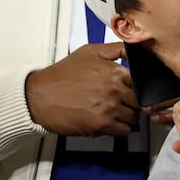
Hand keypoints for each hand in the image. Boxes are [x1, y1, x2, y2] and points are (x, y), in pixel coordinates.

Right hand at [25, 42, 139, 136]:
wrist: (38, 97)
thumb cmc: (60, 75)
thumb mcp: (89, 52)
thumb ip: (116, 49)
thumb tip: (134, 47)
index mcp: (114, 71)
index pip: (141, 83)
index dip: (136, 87)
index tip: (130, 90)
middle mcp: (114, 90)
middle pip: (139, 102)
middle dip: (133, 103)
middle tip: (123, 103)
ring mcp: (109, 108)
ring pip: (133, 118)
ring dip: (127, 117)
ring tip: (114, 113)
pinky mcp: (101, 125)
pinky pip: (123, 131)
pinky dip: (118, 129)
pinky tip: (108, 122)